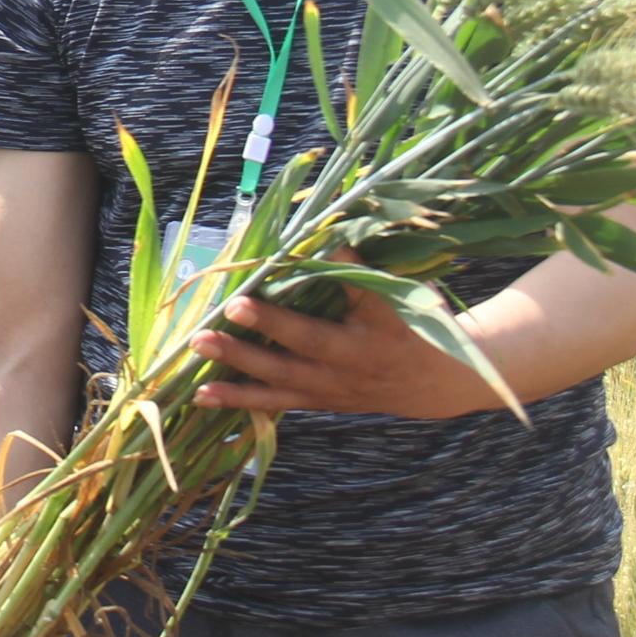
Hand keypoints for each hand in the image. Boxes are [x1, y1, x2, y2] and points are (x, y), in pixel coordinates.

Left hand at [190, 283, 505, 420]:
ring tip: (198, 355)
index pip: (354, 299)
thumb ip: (363, 270)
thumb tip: (323, 233)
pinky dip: (240, 400)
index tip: (278, 274)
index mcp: (382, 325)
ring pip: (282, 381)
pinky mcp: (321, 401)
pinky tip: (201, 395)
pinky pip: (277, 403)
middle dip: (261, 333)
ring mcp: (335, 387)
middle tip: (220, 317)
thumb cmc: (416, 323)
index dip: (327, 281)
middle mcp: (356, 361)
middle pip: (304, 347)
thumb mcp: (403, 293)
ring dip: (236, 370)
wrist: (437, 382)